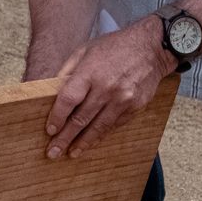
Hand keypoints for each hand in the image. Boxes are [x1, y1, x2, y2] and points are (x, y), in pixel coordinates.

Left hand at [43, 16, 171, 158]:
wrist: (151, 47)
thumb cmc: (115, 47)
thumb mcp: (85, 50)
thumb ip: (68, 71)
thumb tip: (51, 93)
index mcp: (90, 71)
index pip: (68, 99)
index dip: (57, 117)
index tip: (50, 130)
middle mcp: (106, 87)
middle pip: (81, 118)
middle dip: (65, 138)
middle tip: (53, 152)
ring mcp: (122, 99)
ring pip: (98, 127)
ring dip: (83, 143)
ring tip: (71, 153)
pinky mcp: (135, 106)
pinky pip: (114, 125)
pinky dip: (101, 135)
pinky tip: (91, 142)